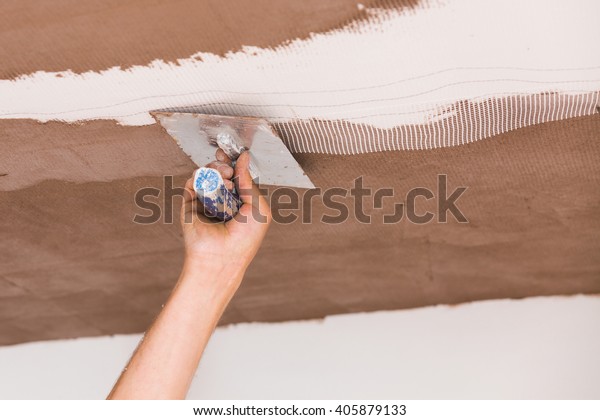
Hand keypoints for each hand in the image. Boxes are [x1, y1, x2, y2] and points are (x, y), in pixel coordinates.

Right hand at [180, 149, 270, 292]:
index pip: (238, 176)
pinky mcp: (189, 204)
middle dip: (224, 163)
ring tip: (224, 176)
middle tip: (228, 166)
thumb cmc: (245, 239)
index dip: (236, 163)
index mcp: (241, 202)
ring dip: (215, 169)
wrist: (222, 257)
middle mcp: (223, 200)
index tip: (235, 153)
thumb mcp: (258, 208)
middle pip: (221, 171)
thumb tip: (244, 159)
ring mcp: (205, 201)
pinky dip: (201, 176)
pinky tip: (212, 182)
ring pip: (207, 174)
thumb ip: (250, 182)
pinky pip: (193, 181)